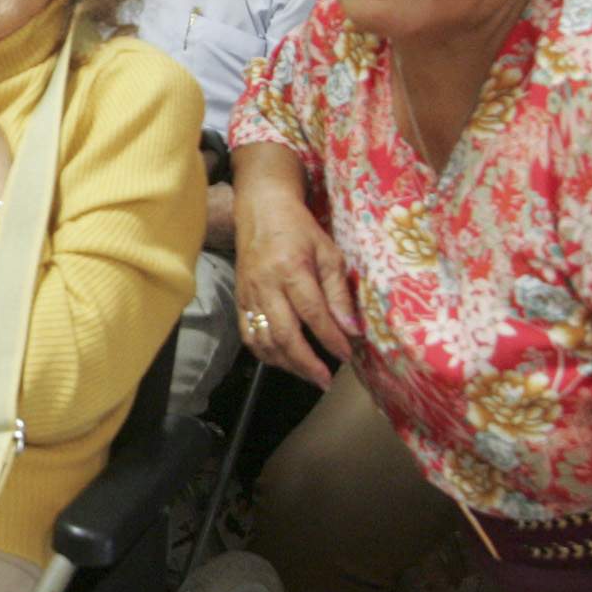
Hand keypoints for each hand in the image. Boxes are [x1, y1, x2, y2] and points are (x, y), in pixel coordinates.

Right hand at [232, 182, 358, 386]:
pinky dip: (264, 353)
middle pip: (284, 334)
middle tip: (325, 381)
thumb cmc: (299, 229)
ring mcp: (249, 294)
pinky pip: (248, 334)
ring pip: (263, 340)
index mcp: (291, 269)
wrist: (261, 210)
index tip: (345, 355)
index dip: (330, 338)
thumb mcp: (329, 254)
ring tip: (307, 375)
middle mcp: (266, 285)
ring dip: (286, 363)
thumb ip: (339, 292)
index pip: (313, 313)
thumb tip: (351, 329)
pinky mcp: (239, 299)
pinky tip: (282, 361)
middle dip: (306, 363)